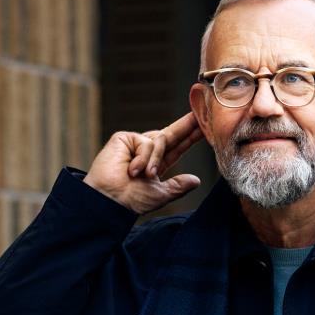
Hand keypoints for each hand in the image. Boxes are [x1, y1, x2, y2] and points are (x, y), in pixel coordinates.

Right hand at [83, 112, 204, 213]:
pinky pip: (145, 142)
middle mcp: (146, 152)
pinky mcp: (124, 138)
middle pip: (171, 134)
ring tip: (146, 175)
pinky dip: (143, 158)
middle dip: (187, 125)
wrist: (110, 200)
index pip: (177, 147)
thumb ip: (178, 186)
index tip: (204, 128)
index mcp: (156, 164)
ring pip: (160, 141)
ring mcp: (135, 144)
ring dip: (155, 160)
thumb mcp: (161, 194)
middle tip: (201, 114)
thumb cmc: (132, 200)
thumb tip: (197, 180)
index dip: (190, 138)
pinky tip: (132, 170)